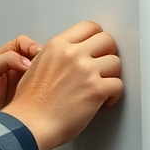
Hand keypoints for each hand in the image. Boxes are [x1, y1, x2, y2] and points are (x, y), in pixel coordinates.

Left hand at [0, 35, 40, 130]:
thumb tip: (25, 60)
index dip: (30, 45)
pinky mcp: (31, 94)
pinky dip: (47, 85)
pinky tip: (44, 89)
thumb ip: (4, 60)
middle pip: (35, 54)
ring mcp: (25, 80)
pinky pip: (43, 85)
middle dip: (42, 57)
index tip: (35, 54)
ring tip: (44, 77)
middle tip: (43, 65)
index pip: (22, 43)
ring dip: (46, 71)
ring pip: (41, 68)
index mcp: (4, 56)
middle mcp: (16, 66)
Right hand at [2, 20, 122, 149]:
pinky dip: (113, 95)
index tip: (98, 47)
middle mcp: (72, 54)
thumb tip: (74, 54)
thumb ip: (57, 55)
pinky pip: (118, 85)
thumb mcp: (36, 65)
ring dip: (111, 76)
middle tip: (103, 66)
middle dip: (108, 54)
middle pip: (107, 40)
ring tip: (102, 86)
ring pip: (116, 63)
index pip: (89, 27)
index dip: (97, 37)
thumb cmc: (30, 102)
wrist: (30, 123)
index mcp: (57, 45)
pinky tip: (104, 100)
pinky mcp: (96, 90)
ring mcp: (86, 71)